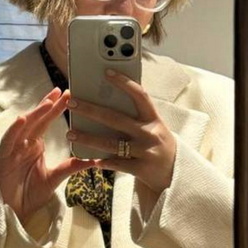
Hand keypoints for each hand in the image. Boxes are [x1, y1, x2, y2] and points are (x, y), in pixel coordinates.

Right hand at [0, 88, 86, 223]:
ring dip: (35, 113)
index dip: (55, 107)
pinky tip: (22, 119)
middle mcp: (23, 144)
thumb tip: (94, 160)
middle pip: (36, 120)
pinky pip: (8, 141)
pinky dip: (14, 130)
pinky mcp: (3, 159)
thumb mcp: (55, 179)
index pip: (46, 122)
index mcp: (35, 145)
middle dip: (48, 105)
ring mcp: (12, 150)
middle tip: (62, 91)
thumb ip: (70, 167)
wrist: (13, 211)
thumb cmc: (29, 194)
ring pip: (23, 127)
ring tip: (48, 102)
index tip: (69, 94)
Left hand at [65, 71, 176, 195]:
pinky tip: (90, 159)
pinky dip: (102, 161)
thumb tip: (109, 100)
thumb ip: (137, 116)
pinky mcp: (141, 169)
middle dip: (91, 110)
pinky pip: (117, 164)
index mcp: (153, 119)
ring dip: (88, 138)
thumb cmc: (159, 145)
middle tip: (72, 103)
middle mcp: (150, 133)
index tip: (106, 72)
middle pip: (116, 118)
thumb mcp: (154, 127)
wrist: (177, 174)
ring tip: (71, 134)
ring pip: (111, 143)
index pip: (139, 96)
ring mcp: (146, 152)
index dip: (124, 83)